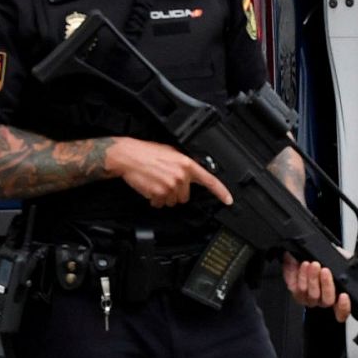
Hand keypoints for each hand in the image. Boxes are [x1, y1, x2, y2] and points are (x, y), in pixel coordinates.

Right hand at [106, 137, 232, 207]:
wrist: (128, 156)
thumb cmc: (147, 153)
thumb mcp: (172, 153)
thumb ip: (184, 165)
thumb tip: (191, 174)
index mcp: (187, 164)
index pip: (210, 181)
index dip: (221, 192)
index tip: (228, 200)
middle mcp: (181, 176)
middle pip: (185, 196)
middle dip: (176, 192)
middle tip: (165, 181)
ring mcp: (170, 186)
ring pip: (172, 202)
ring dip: (164, 196)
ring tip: (156, 183)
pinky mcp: (158, 194)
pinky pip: (160, 204)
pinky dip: (154, 200)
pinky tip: (150, 188)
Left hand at [282, 255, 351, 322]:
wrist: (304, 252)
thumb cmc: (324, 256)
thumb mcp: (340, 256)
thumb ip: (347, 263)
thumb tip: (351, 266)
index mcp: (337, 294)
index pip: (342, 311)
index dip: (344, 307)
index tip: (343, 295)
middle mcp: (323, 300)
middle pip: (328, 301)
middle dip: (327, 285)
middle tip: (325, 270)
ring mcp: (309, 299)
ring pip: (313, 295)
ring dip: (313, 278)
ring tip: (314, 264)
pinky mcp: (296, 294)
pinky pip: (299, 290)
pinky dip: (302, 276)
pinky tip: (305, 266)